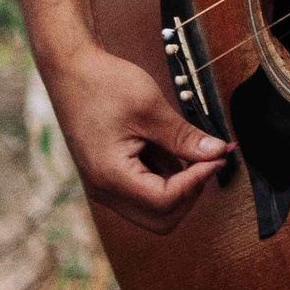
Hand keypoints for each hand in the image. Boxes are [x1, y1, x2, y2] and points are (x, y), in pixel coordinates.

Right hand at [46, 41, 229, 231]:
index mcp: (111, 176)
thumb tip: (218, 153)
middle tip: (207, 158)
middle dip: (190, 192)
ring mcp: (105, 185)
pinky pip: (143, 191)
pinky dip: (166, 176)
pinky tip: (173, 147)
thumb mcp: (151, 108)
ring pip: (154, 208)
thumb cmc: (104, 85)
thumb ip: (184, 137)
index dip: (198, 181)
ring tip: (190, 147)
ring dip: (180, 185)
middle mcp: (104, 189)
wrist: (71, 71)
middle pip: (161, 218)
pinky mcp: (109, 175)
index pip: (165, 201)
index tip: (218, 156)